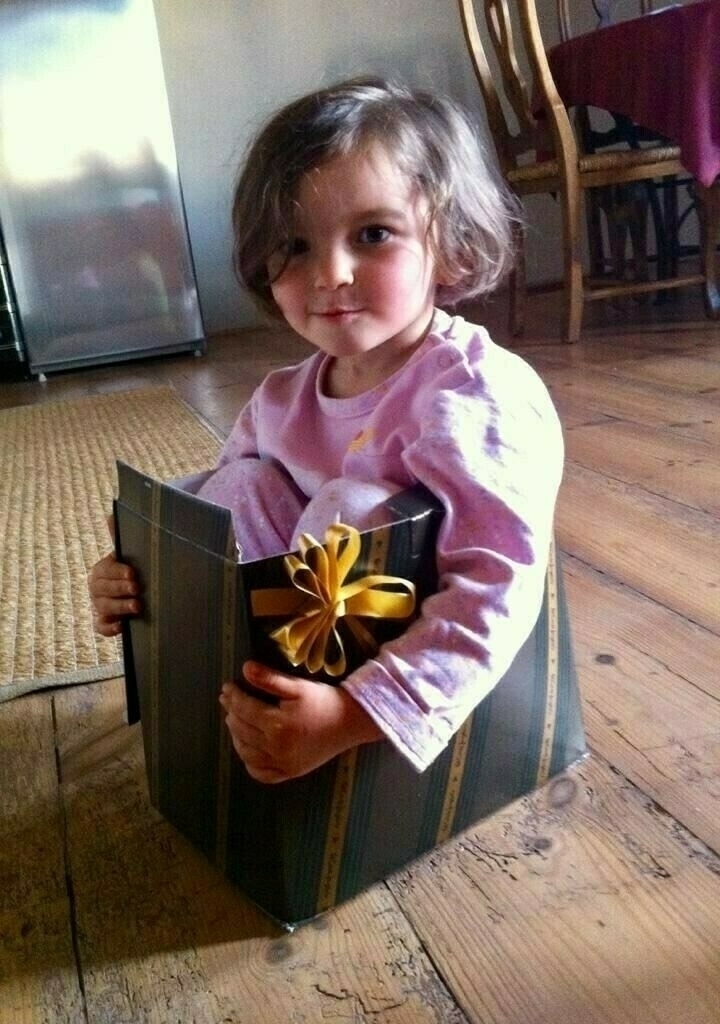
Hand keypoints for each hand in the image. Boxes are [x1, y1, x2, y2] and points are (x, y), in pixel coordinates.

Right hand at [87, 516, 140, 636]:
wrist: (144, 593)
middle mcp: (97, 588)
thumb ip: (121, 536)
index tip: (133, 573)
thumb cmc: (135, 569)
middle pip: (102, 589)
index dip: (117, 572)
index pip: (104, 570)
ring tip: (137, 607)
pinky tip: (122, 627)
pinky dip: (110, 628)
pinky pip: (101, 628)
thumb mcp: (131, 553)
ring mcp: (100, 606)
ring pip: (103, 607)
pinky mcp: (105, 622)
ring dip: (119, 607)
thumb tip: (111, 515)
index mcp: (102, 569)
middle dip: (119, 589)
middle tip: (137, 590)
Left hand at [219, 660, 382, 783]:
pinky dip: (250, 763)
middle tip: (227, 701)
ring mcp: (283, 763)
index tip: (227, 687)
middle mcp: (277, 747)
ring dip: (236, 736)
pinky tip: (247, 750)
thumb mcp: (298, 686)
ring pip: (247, 753)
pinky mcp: (290, 772)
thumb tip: (245, 668)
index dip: (233, 696)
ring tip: (233, 722)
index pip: (244, 709)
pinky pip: (262, 774)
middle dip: (231, 713)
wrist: (350, 722)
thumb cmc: (324, 701)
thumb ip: (270, 678)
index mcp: (278, 724)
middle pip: (242, 730)